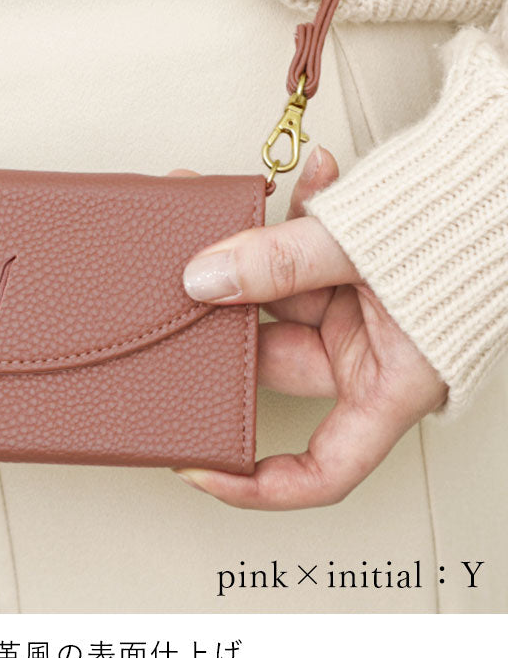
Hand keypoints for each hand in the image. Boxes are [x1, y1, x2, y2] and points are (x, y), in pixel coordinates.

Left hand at [170, 145, 447, 509]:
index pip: (323, 470)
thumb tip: (203, 277)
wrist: (507, 172)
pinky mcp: (351, 270)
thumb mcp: (365, 250)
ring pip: (276, 297)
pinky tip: (287, 183)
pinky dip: (289, 217)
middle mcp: (370, 356)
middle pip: (273, 360)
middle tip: (182, 283)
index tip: (198, 468)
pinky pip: (301, 252)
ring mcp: (358, 311)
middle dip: (224, 320)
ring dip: (247, 251)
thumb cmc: (475, 228)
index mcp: (390, 386)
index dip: (258, 485)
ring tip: (215, 209)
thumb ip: (282, 262)